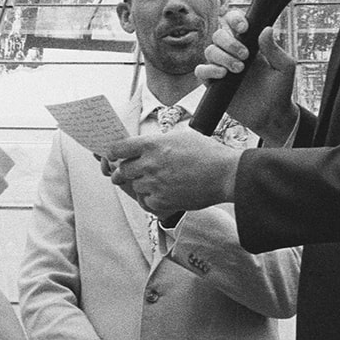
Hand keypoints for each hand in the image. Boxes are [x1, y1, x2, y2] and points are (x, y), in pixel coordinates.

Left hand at [99, 127, 239, 216]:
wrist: (225, 174)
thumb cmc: (208, 153)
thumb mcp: (181, 137)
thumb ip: (158, 142)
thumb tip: (144, 146)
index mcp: (152, 144)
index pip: (118, 148)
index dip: (114, 152)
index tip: (114, 156)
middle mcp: (150, 164)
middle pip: (122, 170)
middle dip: (124, 172)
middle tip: (129, 173)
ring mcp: (155, 184)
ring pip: (135, 187)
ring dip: (141, 185)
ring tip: (157, 182)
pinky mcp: (162, 201)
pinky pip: (145, 202)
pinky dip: (150, 199)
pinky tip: (162, 193)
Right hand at [196, 18, 298, 141]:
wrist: (271, 116)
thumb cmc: (280, 90)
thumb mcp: (284, 67)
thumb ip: (274, 49)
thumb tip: (266, 28)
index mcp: (249, 44)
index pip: (234, 22)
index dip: (235, 20)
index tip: (244, 29)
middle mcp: (232, 53)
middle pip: (218, 34)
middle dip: (229, 42)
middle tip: (245, 56)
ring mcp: (221, 67)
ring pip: (209, 50)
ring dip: (222, 57)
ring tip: (239, 70)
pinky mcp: (213, 84)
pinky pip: (201, 71)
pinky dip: (208, 70)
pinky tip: (222, 75)